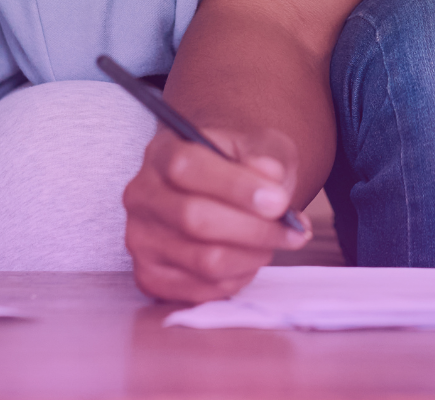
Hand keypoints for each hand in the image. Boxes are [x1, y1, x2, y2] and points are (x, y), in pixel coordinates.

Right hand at [123, 124, 310, 301]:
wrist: (218, 187)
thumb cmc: (239, 164)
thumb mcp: (259, 146)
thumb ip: (266, 156)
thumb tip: (271, 177)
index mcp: (161, 152)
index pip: (187, 168)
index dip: (236, 187)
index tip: (279, 201)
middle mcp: (142, 195)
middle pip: (195, 220)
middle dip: (255, 229)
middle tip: (294, 231)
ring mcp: (141, 239)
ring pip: (204, 260)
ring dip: (252, 256)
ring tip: (275, 242)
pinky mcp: (150, 276)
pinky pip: (202, 289)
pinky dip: (238, 277)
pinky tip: (251, 258)